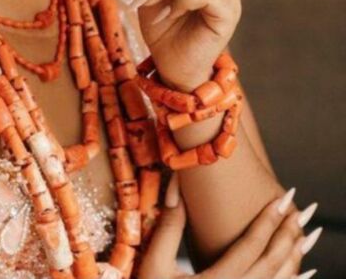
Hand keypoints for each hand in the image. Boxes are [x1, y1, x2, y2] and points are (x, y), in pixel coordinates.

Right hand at [137, 174, 318, 278]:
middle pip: (271, 265)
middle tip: (299, 210)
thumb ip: (168, 226)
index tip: (282, 198)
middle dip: (287, 236)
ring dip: (293, 259)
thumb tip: (176, 185)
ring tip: (303, 236)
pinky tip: (298, 273)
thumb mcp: (153, 263)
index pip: (251, 247)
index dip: (269, 220)